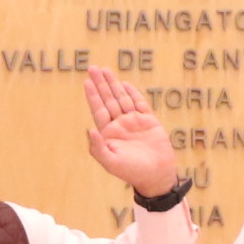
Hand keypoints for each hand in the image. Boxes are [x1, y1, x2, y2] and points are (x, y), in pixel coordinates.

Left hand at [83, 65, 179, 198]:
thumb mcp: (111, 162)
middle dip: (101, 84)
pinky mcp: (149, 121)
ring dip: (114, 85)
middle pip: (108, 100)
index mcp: (109, 133)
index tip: (87, 82)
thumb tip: (90, 130)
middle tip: (93, 68)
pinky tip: (125, 84)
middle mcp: (120, 125)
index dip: (93, 96)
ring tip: (105, 70)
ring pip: (122, 99)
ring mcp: (134, 122)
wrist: (156, 175)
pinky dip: (132, 93)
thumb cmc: (132, 172)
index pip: (99, 110)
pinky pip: (139, 103)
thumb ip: (98, 148)